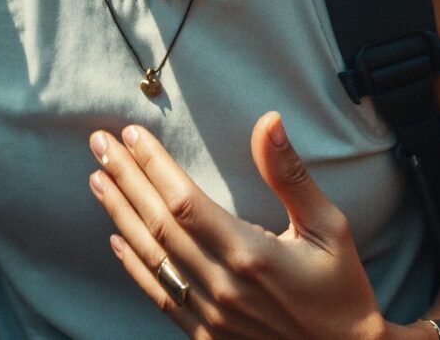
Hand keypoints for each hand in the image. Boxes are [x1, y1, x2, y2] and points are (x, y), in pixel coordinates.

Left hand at [86, 114, 391, 339]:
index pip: (186, 201)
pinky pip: (160, 295)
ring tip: (99, 180)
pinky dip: (134, 265)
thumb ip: (291, 175)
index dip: (154, 166)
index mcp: (251, 255)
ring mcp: (210, 315)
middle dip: (126, 179)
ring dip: (121, 215)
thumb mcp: (329, 226)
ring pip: (152, 258)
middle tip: (100, 144)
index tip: (133, 134)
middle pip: (159, 224)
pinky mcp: (205, 335)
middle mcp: (223, 286)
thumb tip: (268, 121)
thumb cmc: (340, 290)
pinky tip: (116, 238)